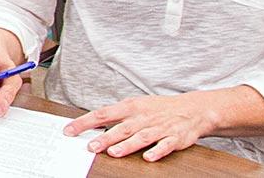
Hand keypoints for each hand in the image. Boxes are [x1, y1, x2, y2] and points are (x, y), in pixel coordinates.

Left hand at [65, 93, 217, 161]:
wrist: (194, 108)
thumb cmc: (159, 108)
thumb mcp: (136, 105)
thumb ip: (115, 115)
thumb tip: (91, 123)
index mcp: (131, 107)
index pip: (103, 113)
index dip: (85, 122)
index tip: (69, 130)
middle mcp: (143, 117)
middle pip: (121, 128)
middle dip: (105, 137)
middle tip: (90, 146)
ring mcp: (159, 128)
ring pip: (141, 137)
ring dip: (127, 145)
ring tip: (114, 152)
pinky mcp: (175, 138)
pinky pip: (165, 145)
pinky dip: (157, 151)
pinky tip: (149, 157)